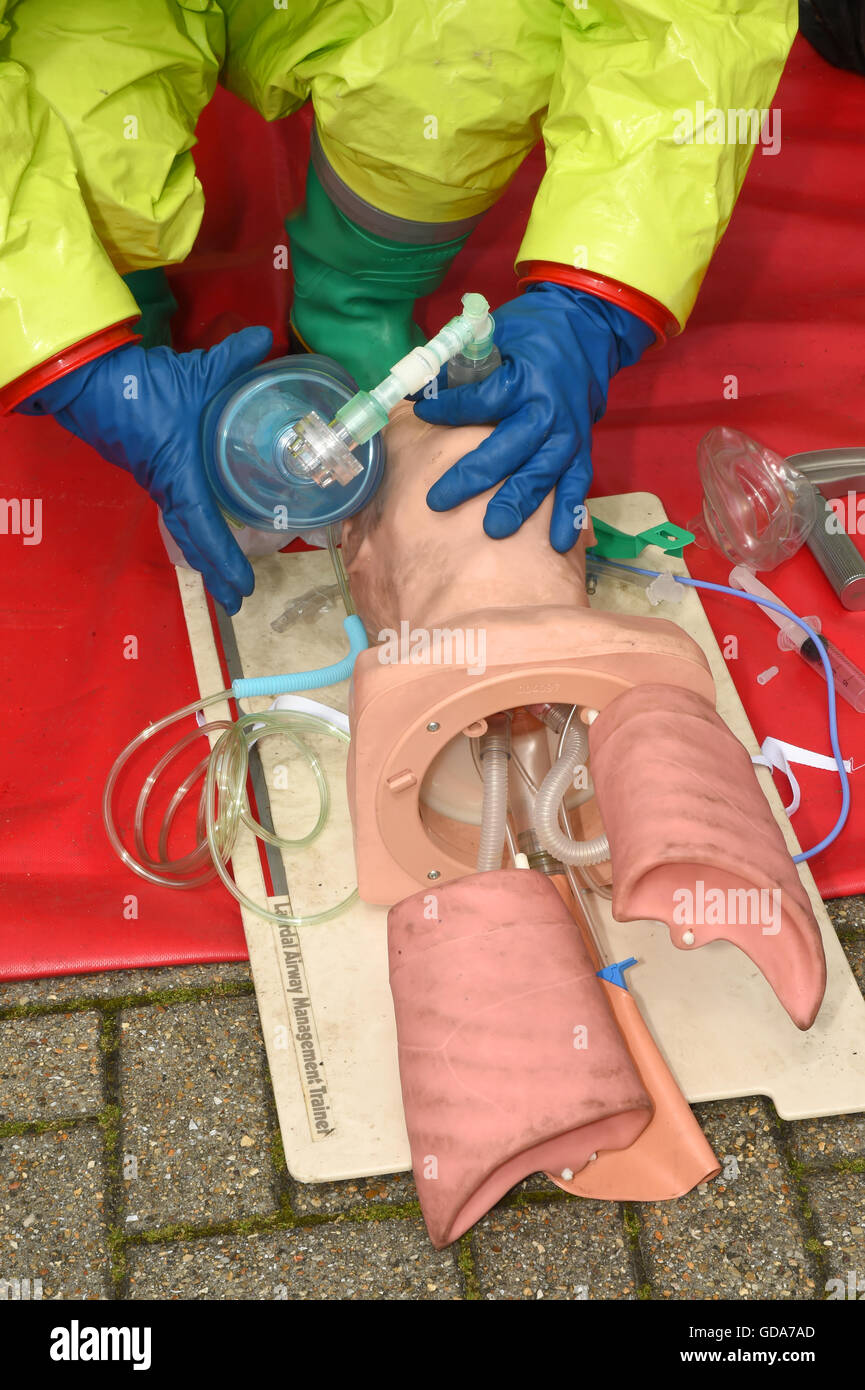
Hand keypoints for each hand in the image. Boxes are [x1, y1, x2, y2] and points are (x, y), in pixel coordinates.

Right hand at [18, 327, 272, 612]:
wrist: (87, 381)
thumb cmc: (140, 385)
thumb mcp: (195, 370)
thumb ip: (234, 357)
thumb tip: (268, 338)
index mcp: (181, 476)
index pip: (207, 529)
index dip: (226, 561)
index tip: (244, 590)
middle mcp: (169, 487)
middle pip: (195, 542)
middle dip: (217, 573)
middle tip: (238, 601)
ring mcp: (158, 482)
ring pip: (186, 528)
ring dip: (206, 553)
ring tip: (225, 578)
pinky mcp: (152, 471)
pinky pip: (178, 510)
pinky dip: (195, 529)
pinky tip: (206, 531)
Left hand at [413, 283, 653, 550]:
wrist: (587, 328)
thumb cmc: (533, 331)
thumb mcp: (497, 333)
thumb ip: (463, 364)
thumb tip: (417, 390)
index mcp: (524, 380)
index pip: (481, 402)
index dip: (448, 409)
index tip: (422, 412)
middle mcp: (548, 411)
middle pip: (507, 449)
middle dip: (473, 477)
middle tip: (438, 502)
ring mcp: (568, 434)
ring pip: (541, 474)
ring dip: (518, 503)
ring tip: (494, 529)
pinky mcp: (581, 448)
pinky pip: (575, 485)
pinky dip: (568, 515)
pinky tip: (555, 544)